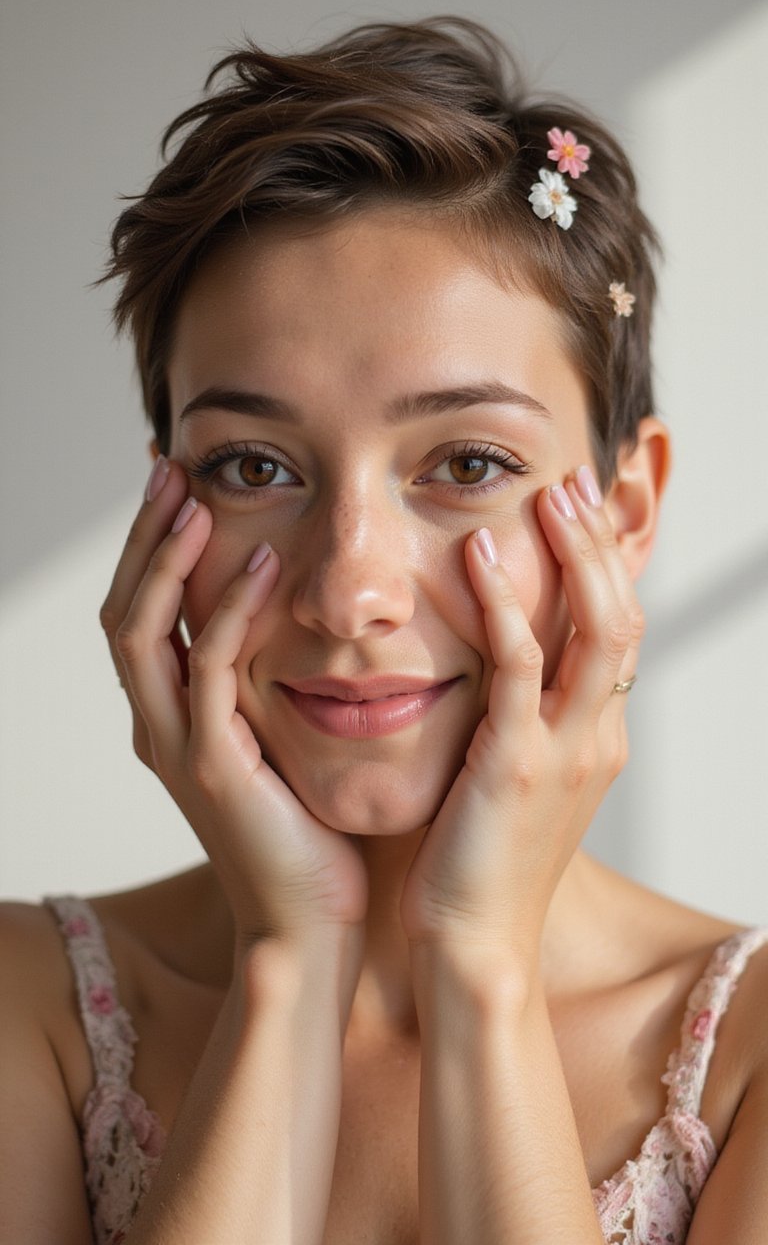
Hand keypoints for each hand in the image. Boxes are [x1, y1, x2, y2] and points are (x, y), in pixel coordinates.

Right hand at [100, 457, 367, 948]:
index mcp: (173, 717)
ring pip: (143, 632)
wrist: (314, 921)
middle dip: (144, 536)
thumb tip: (301, 614)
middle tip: (169, 467)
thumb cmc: (310, 830)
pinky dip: (229, 611)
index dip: (151, 548)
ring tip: (195, 496)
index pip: (143, 613)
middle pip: (126, 609)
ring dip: (167, 558)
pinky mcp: (212, 766)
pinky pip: (210, 671)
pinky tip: (259, 564)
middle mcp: (159, 726)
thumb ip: (270, 683)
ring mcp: (177, 746)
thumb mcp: (281, 740)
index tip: (179, 484)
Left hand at [400, 466, 642, 963]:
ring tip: (546, 496)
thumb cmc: (477, 865)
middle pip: (624, 616)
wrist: (472, 947)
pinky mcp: (516, 763)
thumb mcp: (513, 782)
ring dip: (574, 555)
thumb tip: (494, 672)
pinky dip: (506, 604)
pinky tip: (477, 557)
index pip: (618, 634)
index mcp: (596, 740)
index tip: (579, 512)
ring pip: (596, 629)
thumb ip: (518, 723)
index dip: (606, 568)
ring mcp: (565, 751)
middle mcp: (596, 738)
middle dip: (602, 544)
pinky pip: (520, 665)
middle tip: (573, 483)